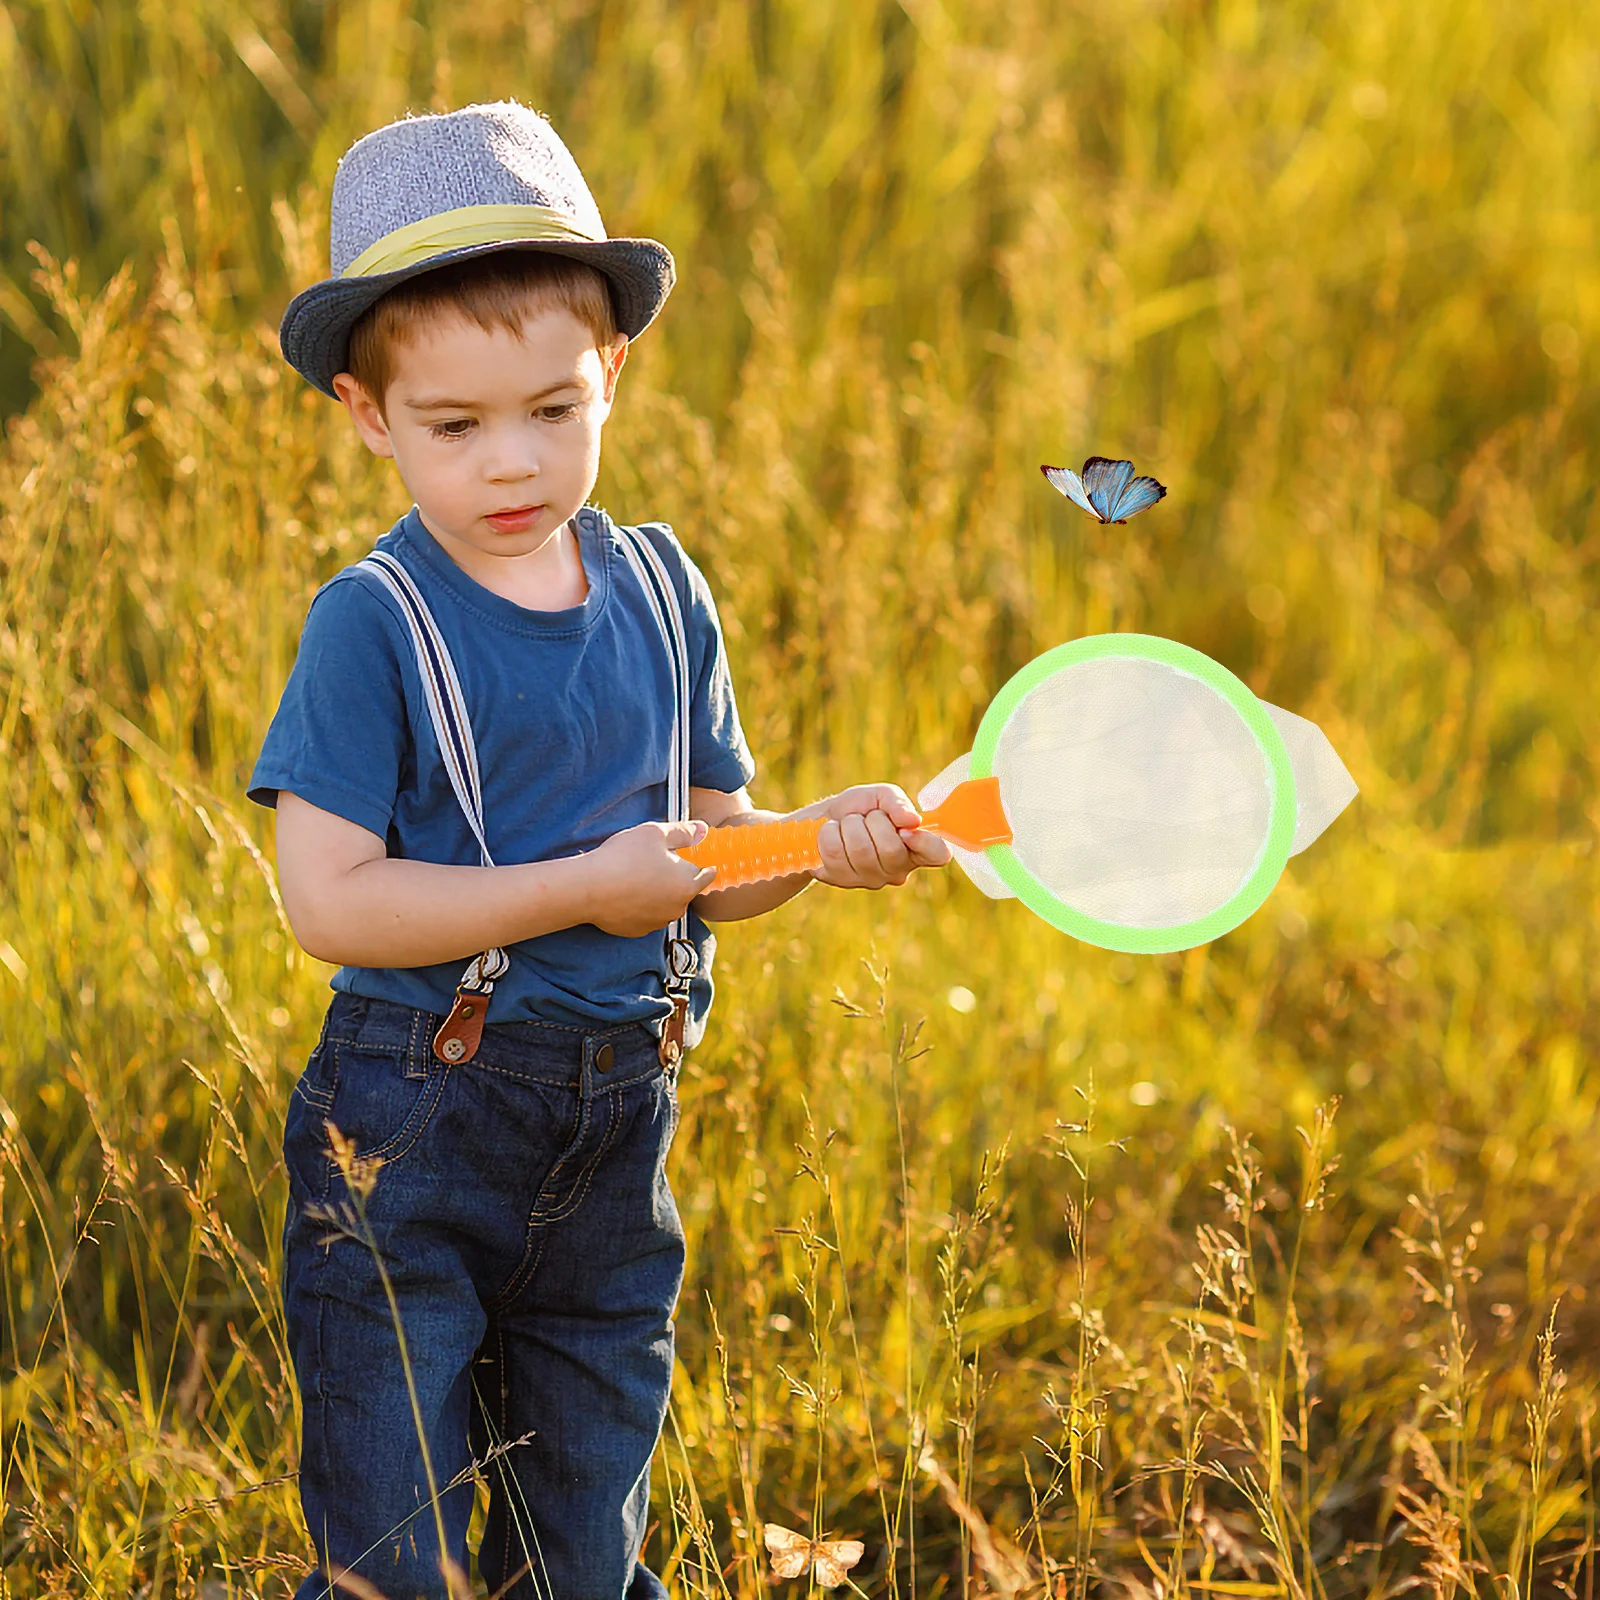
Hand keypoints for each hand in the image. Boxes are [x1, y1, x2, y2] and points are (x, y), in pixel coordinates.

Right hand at [587, 820, 715, 936]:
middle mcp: (678, 908)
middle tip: (654, 861)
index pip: (707, 875)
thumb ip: (683, 832)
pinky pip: (645, 915)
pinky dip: (640, 905)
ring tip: (636, 876)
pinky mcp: (637, 931)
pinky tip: (625, 892)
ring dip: (657, 892)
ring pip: (665, 903)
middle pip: (684, 889)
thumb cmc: (624, 857)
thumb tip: (703, 829)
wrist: (589, 888)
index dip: (703, 864)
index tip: (698, 860)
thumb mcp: (656, 833)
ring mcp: (657, 922)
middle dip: (675, 877)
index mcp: (688, 884)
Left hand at [811, 784, 952, 889]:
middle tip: (866, 818)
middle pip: (891, 850)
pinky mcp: (842, 881)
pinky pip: (836, 852)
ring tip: (847, 825)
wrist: (822, 818)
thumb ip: (897, 803)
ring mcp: (870, 879)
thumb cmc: (858, 808)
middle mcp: (897, 869)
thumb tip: (912, 820)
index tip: (905, 830)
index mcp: (915, 847)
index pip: (937, 854)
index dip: (925, 843)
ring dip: (849, 825)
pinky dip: (829, 832)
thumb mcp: (880, 796)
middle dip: (873, 822)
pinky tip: (832, 836)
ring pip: (861, 849)